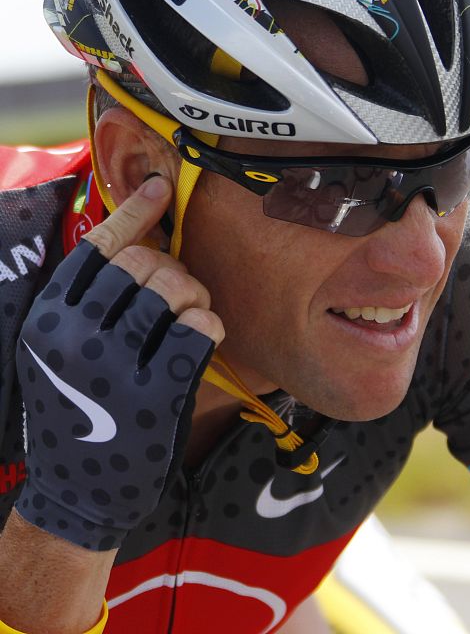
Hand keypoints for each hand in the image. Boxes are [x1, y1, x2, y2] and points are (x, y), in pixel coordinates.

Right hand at [15, 176, 223, 550]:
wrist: (76, 491)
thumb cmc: (75, 412)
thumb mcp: (55, 351)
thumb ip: (84, 302)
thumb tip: (136, 240)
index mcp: (48, 318)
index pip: (98, 246)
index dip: (135, 212)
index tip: (161, 189)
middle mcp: (74, 336)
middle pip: (142, 263)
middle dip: (172, 268)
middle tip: (182, 292)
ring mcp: (114, 366)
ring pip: (172, 289)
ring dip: (194, 294)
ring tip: (192, 313)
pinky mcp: (155, 395)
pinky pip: (198, 329)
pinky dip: (210, 323)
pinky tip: (206, 332)